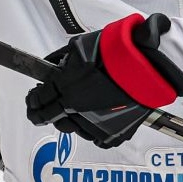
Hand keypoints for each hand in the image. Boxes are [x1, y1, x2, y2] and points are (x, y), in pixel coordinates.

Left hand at [26, 13, 182, 148]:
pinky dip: (94, 126)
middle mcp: (76, 109)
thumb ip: (61, 60)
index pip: (38, 101)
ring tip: (81, 104)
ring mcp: (94, 123)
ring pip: (73, 128)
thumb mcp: (80, 46)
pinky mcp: (113, 133)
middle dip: (45, 112)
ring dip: (71, 117)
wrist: (151, 62)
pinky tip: (99, 113)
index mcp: (65, 87)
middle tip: (46, 106)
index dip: (32, 101)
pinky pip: (95, 135)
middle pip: (51, 118)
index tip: (32, 99)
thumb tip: (52, 68)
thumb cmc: (118, 50)